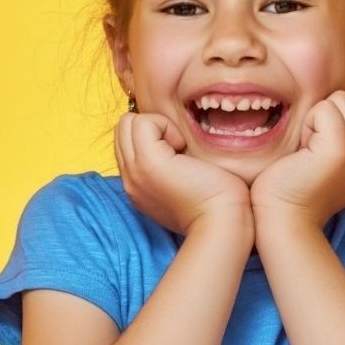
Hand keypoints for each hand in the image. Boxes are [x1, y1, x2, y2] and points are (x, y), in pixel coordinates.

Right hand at [114, 112, 251, 236]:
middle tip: (179, 149)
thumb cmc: (215, 203)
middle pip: (122, 128)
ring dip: (157, 126)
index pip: (126, 142)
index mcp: (137, 186)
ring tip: (180, 149)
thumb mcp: (183, 184)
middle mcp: (129, 179)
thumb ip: (168, 166)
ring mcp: (135, 171)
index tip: (178, 154)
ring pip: (127, 122)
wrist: (222, 223)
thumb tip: (174, 143)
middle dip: (151, 128)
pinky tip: (183, 148)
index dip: (151, 136)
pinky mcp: (147, 162)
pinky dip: (165, 125)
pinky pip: (143, 122)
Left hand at [250, 91, 344, 228]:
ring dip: (315, 121)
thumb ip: (343, 135)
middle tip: (309, 153)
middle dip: (323, 119)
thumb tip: (338, 102)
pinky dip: (308, 125)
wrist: (284, 221)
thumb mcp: (329, 160)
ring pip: (339, 101)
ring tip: (307, 153)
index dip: (329, 124)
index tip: (316, 155)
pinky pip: (324, 108)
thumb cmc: (293, 189)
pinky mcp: (341, 149)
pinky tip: (302, 153)